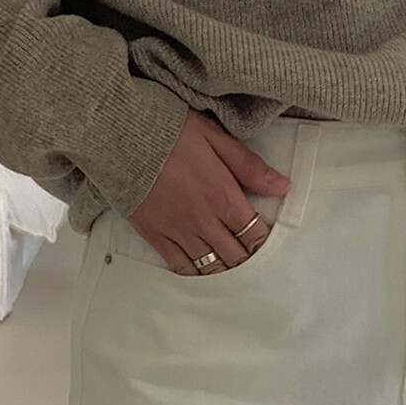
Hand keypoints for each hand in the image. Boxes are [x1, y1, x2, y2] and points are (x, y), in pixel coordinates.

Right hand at [132, 116, 290, 275]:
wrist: (122, 136)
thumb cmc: (170, 131)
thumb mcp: (216, 138)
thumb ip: (250, 167)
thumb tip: (283, 186)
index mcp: (223, 196)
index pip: (255, 234)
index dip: (265, 244)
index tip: (268, 244)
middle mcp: (204, 220)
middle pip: (236, 256)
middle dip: (248, 261)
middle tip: (254, 262)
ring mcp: (179, 231)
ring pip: (211, 267)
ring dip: (225, 271)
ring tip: (233, 271)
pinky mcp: (156, 235)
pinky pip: (180, 266)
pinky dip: (195, 273)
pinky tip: (203, 272)